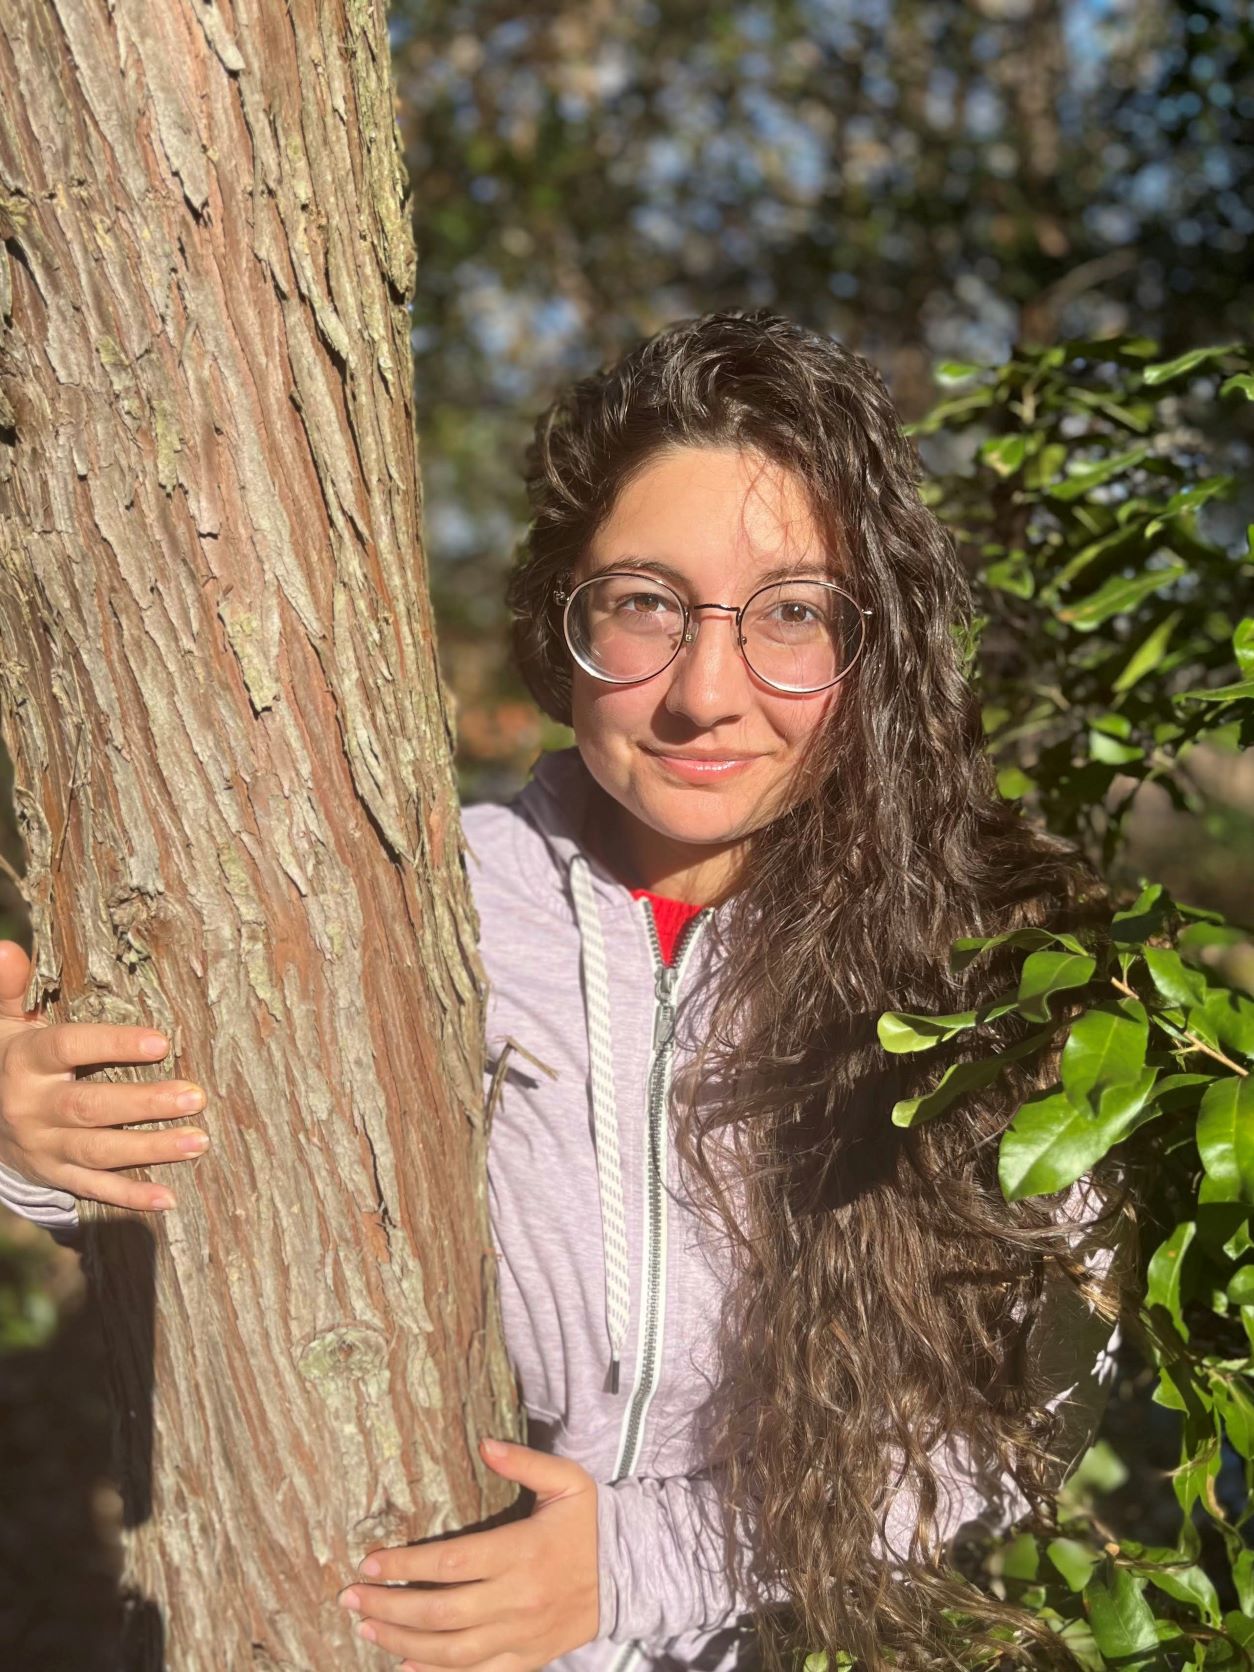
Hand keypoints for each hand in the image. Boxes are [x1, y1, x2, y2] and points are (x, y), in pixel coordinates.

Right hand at [0, 940, 209, 1212]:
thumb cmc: (11, 1055)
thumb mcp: (4, 1022)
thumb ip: (6, 986)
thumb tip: (8, 948)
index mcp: (25, 1062)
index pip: (68, 1048)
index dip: (112, 1044)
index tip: (161, 1041)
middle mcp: (32, 1107)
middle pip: (91, 1108)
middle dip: (144, 1104)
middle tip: (196, 1096)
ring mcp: (44, 1146)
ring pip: (99, 1152)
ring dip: (151, 1149)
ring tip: (200, 1140)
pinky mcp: (55, 1175)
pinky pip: (94, 1189)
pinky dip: (130, 1196)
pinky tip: (168, 1197)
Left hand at [339, 1436, 600, 1669]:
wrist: (631, 1573)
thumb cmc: (591, 1521)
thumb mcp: (567, 1480)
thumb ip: (524, 1462)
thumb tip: (483, 1443)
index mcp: (521, 1552)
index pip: (451, 1563)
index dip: (406, 1565)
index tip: (369, 1562)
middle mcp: (516, 1598)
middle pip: (440, 1611)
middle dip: (389, 1607)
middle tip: (350, 1599)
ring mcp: (521, 1634)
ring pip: (452, 1650)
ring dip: (402, 1642)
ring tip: (367, 1628)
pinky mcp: (527, 1658)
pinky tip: (405, 1666)